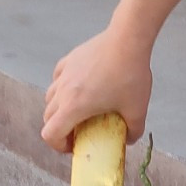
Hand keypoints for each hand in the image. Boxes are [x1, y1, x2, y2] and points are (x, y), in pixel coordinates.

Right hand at [42, 26, 152, 153]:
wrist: (128, 40)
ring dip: (59, 109)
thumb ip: (133, 131)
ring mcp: (64, 74)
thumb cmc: (131, 75)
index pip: (50, 134)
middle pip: (48, 117)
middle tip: (79, 131)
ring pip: (50, 98)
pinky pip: (57, 79)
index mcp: (74, 107)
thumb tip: (128, 139)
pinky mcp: (69, 59)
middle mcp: (62, 91)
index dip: (58, 146)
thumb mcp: (137, 110)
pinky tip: (80, 88)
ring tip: (79, 110)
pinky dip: (63, 89)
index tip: (74, 145)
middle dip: (60, 129)